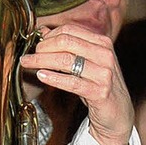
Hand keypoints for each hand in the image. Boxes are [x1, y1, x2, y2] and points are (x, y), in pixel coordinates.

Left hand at [19, 24, 133, 144]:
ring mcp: (104, 74)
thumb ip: (67, 46)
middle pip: (66, 42)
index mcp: (102, 42)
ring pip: (66, 60)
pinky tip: (41, 76)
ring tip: (28, 63)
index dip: (48, 36)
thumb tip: (43, 31)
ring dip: (42, 61)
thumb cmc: (98, 85)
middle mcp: (105, 55)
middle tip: (29, 56)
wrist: (118, 114)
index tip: (36, 45)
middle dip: (43, 47)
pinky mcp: (100, 92)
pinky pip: (72, 82)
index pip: (69, 30)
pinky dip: (54, 78)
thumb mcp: (85, 62)